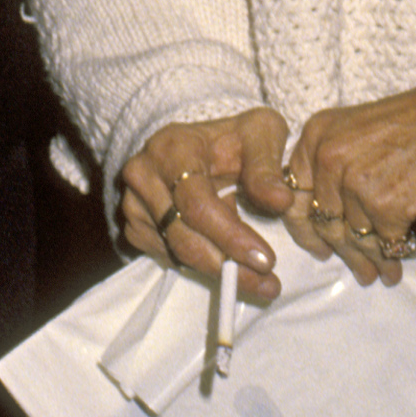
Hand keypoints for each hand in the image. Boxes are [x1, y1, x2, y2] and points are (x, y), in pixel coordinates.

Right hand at [119, 111, 297, 302]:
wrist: (200, 145)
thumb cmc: (234, 139)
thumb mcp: (260, 134)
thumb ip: (268, 166)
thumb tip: (280, 201)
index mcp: (172, 148)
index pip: (197, 203)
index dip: (231, 235)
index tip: (266, 259)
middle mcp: (143, 175)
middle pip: (183, 235)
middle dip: (228, 264)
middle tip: (267, 282)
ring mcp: (134, 204)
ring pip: (176, 252)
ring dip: (219, 272)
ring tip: (258, 281)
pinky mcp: (135, 227)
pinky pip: (168, 257)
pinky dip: (201, 267)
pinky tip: (229, 264)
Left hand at [287, 85, 415, 286]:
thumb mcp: (360, 129)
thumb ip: (337, 164)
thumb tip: (332, 216)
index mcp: (318, 135)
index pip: (294, 194)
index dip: (305, 227)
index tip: (320, 247)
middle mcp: (329, 157)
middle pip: (324, 222)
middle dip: (343, 251)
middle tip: (360, 269)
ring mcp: (356, 182)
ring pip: (354, 238)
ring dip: (370, 259)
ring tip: (383, 270)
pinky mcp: (386, 204)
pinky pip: (384, 242)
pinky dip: (394, 254)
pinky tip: (402, 258)